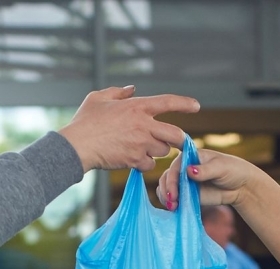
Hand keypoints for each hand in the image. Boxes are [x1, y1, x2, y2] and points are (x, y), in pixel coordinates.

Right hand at [59, 85, 199, 172]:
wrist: (78, 145)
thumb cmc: (86, 120)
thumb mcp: (99, 98)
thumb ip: (119, 92)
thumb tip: (133, 89)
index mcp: (136, 106)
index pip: (167, 102)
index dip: (184, 103)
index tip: (196, 106)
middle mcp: (143, 125)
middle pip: (176, 134)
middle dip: (180, 139)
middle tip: (177, 141)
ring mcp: (141, 144)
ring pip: (163, 151)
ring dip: (158, 150)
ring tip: (142, 147)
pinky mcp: (136, 160)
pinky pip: (150, 164)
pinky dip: (145, 163)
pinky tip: (133, 159)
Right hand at [157, 148, 258, 210]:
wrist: (240, 186)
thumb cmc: (231, 170)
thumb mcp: (220, 167)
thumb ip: (205, 170)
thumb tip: (189, 171)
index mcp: (189, 157)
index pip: (175, 167)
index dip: (171, 180)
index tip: (173, 193)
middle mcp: (183, 169)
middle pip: (167, 178)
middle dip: (166, 190)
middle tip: (172, 203)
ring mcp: (184, 183)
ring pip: (167, 189)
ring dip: (166, 198)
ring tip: (172, 207)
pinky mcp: (188, 196)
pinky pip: (175, 200)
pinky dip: (172, 204)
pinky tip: (174, 210)